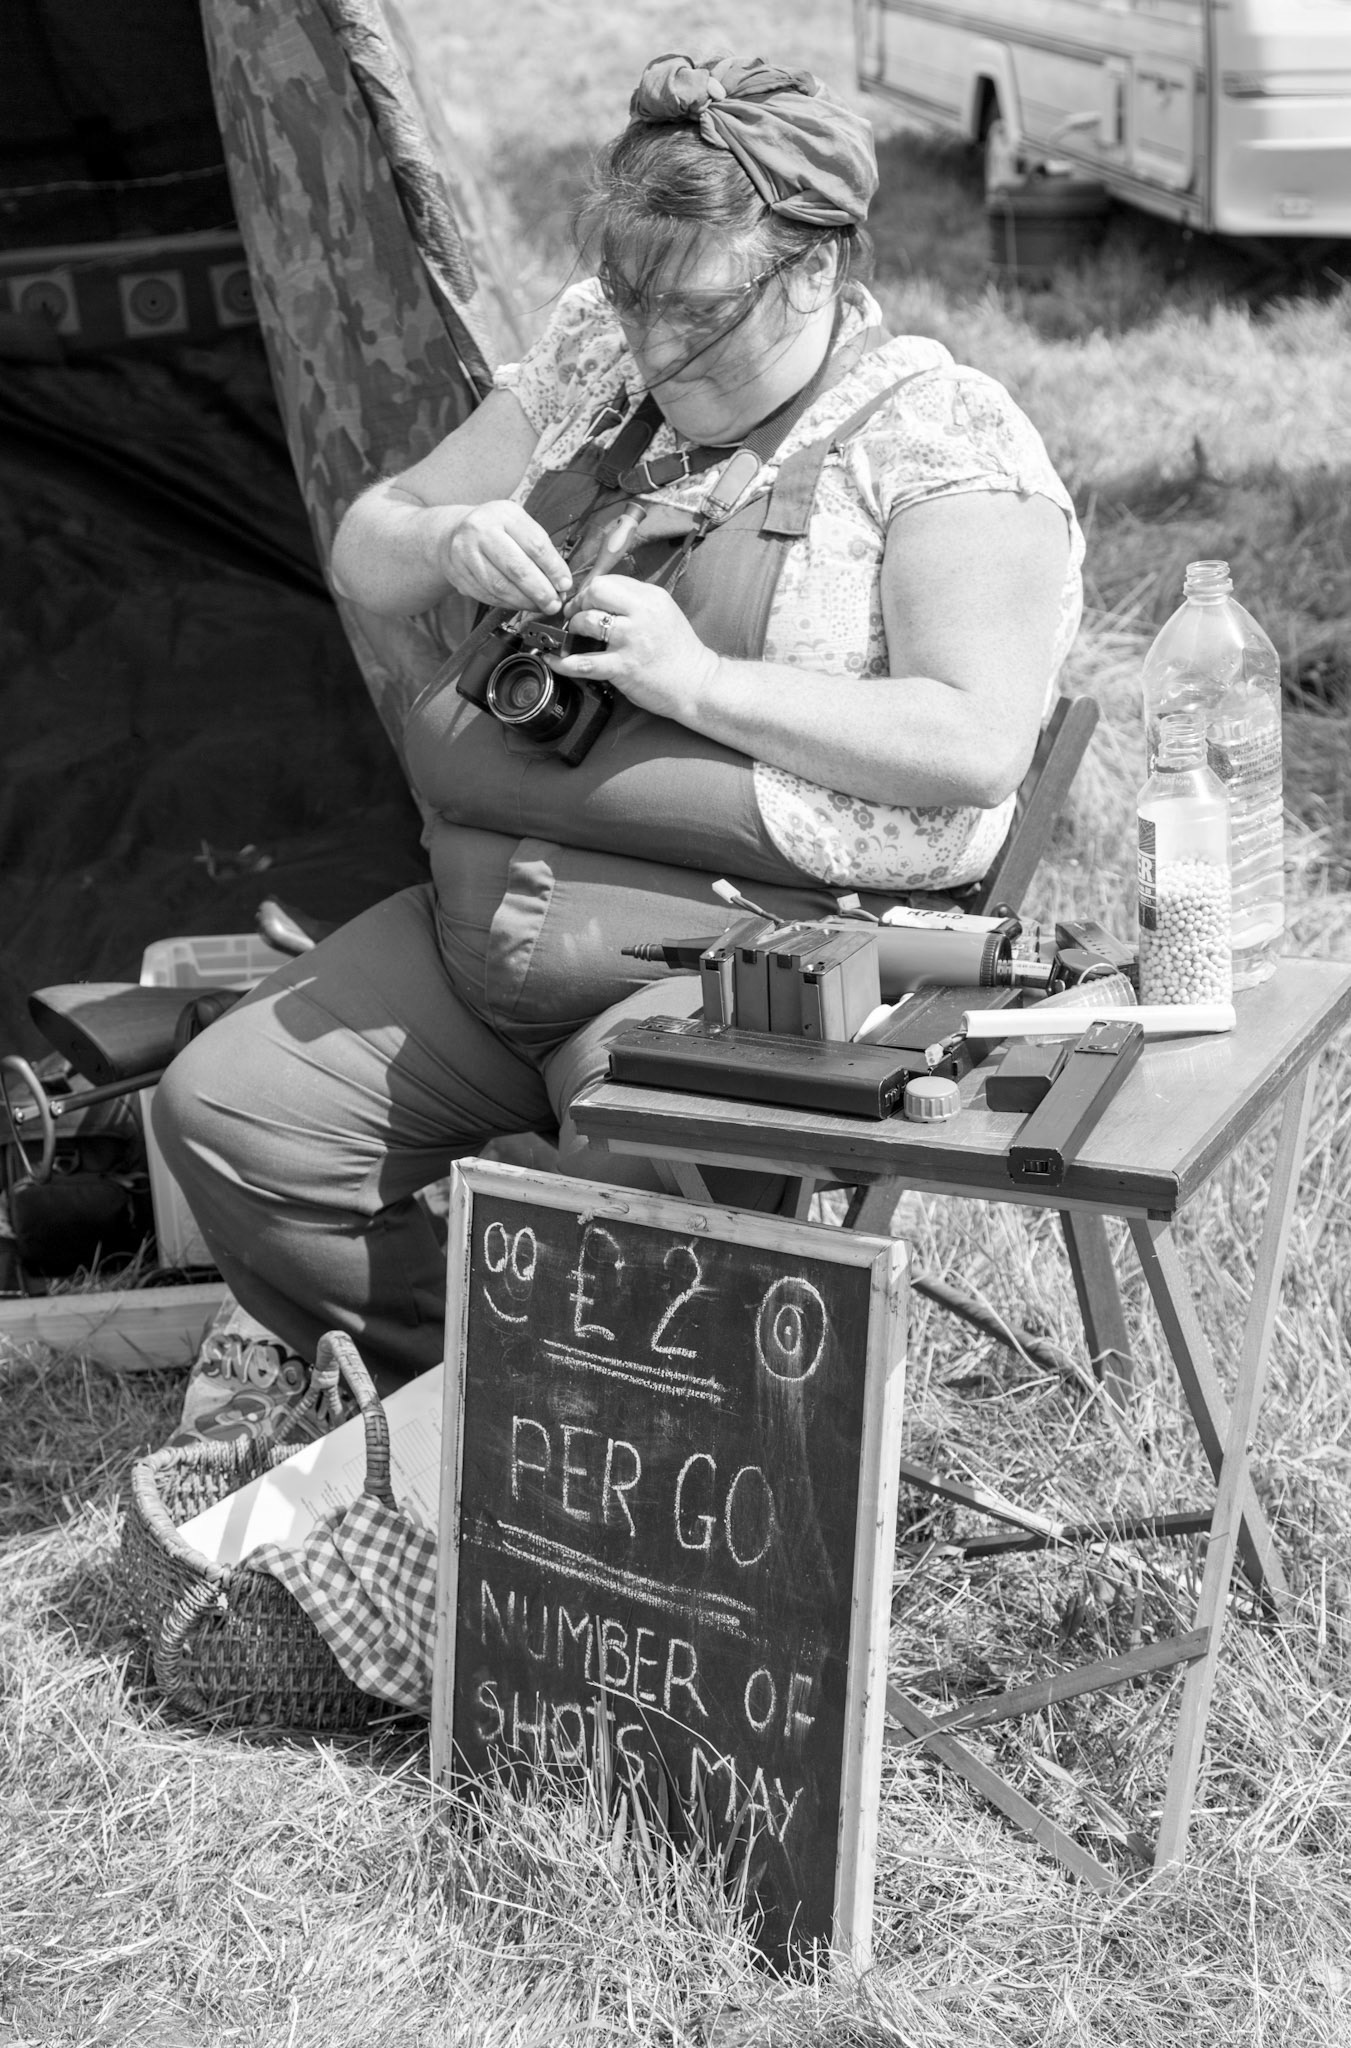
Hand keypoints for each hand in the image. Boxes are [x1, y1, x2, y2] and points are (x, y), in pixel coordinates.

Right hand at [440, 500, 572, 612]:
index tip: (564, 585)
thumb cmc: (495, 529)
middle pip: (517, 568)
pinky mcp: (459, 574)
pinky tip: (520, 605)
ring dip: (525, 602)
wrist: (452, 532)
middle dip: (540, 591)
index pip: (535, 545)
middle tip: (554, 604)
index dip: (553, 569)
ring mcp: (466, 553)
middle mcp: (482, 531)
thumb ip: (540, 549)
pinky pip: (488, 595)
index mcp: (504, 514)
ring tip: (540, 607)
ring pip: (501, 586)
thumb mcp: (518, 525)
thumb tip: (560, 583)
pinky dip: (508, 604)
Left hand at [549, 573, 719, 724]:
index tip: (586, 602)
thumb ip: (634, 601)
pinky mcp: (622, 667)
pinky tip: (554, 659)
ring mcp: (631, 640)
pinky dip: (563, 662)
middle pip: (595, 591)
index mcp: (651, 597)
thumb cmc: (677, 650)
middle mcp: (641, 613)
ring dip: (574, 629)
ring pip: (587, 621)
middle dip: (579, 602)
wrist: (696, 683)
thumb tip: (600, 596)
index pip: (609, 580)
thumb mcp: (663, 612)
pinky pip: (583, 662)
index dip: (590, 591)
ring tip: (575, 637)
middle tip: (576, 615)